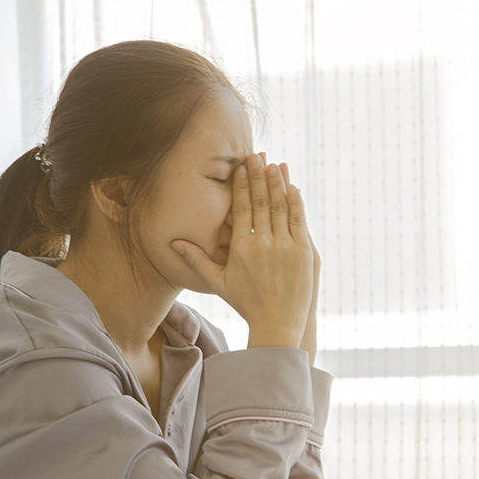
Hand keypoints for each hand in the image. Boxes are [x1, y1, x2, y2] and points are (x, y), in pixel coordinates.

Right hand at [171, 153, 313, 349]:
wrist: (277, 323)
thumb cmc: (246, 303)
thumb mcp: (219, 282)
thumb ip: (197, 260)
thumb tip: (173, 244)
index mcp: (242, 248)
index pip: (242, 208)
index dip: (242, 185)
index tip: (241, 167)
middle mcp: (264, 243)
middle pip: (261, 202)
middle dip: (258, 176)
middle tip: (255, 155)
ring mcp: (286, 246)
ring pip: (281, 207)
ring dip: (278, 183)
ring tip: (274, 164)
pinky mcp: (304, 252)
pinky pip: (299, 220)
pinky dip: (295, 202)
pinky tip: (292, 186)